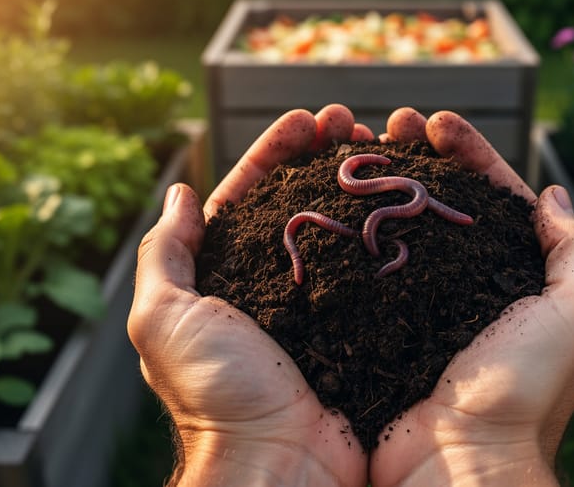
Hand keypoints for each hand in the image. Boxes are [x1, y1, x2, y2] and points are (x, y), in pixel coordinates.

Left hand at [127, 105, 371, 486]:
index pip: (251, 196)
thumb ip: (164, 255)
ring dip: (361, 179)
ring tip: (383, 144)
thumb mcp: (164, 318)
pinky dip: (391, 225)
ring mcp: (327, 301)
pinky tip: (409, 197)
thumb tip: (180, 194)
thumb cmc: (216, 395)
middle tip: (350, 121)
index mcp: (230, 277)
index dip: (276, 153)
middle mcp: (280, 283)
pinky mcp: (365, 322)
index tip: (306, 119)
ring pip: (345, 224)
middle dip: (323, 155)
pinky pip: (380, 262)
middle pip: (303, 201)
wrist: (280, 464)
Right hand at [369, 108, 573, 485]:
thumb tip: (554, 196)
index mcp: (517, 278)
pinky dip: (354, 229)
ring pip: (401, 226)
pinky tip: (335, 200)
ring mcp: (420, 304)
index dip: (471, 154)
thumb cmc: (524, 392)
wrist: (457, 464)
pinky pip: (366, 265)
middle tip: (390, 123)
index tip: (437, 122)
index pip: (496, 196)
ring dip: (384, 182)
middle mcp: (468, 285)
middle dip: (421, 156)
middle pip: (444, 203)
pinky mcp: (380, 324)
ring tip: (358, 146)